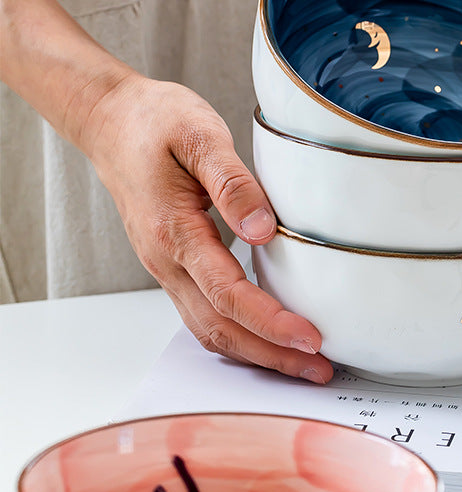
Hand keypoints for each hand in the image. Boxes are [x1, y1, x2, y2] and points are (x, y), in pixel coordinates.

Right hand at [83, 72, 334, 383]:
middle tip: (319, 370)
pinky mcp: (173, 264)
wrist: (111, 121)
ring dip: (255, 351)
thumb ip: (233, 183)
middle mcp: (166, 261)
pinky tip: (264, 336)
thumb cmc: (155, 123)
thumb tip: (263, 231)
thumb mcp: (199, 136)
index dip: (272, 322)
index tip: (312, 339)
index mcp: (174, 232)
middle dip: (271, 355)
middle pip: (219, 327)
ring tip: (301, 364)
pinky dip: (236, 334)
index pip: (228, 294)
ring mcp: (166, 267)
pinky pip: (203, 313)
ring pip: (208, 328)